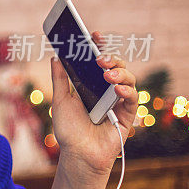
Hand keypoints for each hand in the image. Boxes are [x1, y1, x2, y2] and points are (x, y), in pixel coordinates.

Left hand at [49, 30, 137, 174]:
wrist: (77, 154)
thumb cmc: (69, 129)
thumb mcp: (60, 101)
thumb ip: (60, 79)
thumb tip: (56, 57)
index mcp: (90, 85)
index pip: (97, 62)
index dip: (98, 47)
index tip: (94, 34)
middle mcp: (106, 91)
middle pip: (115, 67)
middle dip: (109, 58)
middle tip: (99, 57)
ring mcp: (118, 102)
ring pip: (128, 79)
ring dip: (119, 73)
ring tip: (106, 74)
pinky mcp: (127, 115)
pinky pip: (132, 99)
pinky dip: (126, 91)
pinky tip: (117, 89)